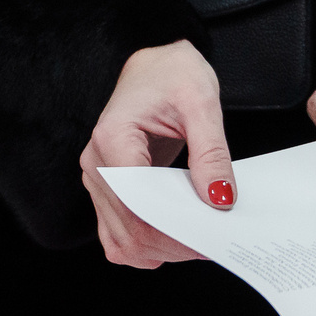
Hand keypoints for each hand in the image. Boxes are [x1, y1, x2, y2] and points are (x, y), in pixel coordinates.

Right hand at [80, 40, 231, 269]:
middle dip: (172, 243)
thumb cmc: (174, 75)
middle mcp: (96, 163)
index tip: (209, 234)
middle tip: (213, 240)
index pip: (136, 203)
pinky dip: (146, 246)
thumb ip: (211, 152)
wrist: (157, 65)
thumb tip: (219, 198)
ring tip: (197, 240)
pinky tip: (175, 238)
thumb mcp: (202, 103)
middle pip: (129, 229)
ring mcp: (98, 180)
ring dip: (159, 250)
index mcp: (113, 138)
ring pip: (121, 240)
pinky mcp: (109, 190)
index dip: (172, 228)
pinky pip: (119, 235)